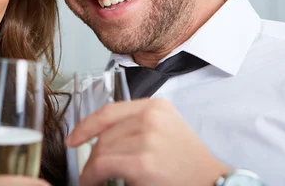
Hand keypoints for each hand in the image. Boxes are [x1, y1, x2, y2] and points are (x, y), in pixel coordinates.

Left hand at [66, 98, 229, 185]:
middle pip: (104, 134)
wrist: (211, 182)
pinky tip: (93, 182)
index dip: (86, 126)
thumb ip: (136, 126)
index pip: (110, 111)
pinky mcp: (143, 162)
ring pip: (101, 150)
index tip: (73, 138)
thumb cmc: (187, 163)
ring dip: (92, 168)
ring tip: (93, 179)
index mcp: (156, 107)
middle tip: (91, 171)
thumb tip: (100, 137)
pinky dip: (91, 177)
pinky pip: (103, 166)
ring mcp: (147, 139)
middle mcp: (151, 118)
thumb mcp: (165, 131)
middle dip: (93, 154)